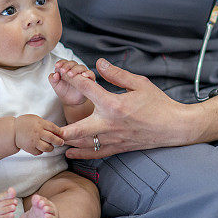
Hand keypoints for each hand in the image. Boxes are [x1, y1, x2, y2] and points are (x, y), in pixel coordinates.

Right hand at [14, 114, 63, 155]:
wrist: (12, 130)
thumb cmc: (25, 123)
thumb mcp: (35, 118)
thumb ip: (45, 123)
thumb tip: (56, 129)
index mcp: (40, 124)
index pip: (53, 128)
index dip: (60, 132)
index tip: (63, 134)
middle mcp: (38, 133)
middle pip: (52, 139)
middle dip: (59, 141)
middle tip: (61, 142)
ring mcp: (34, 141)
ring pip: (47, 148)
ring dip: (50, 148)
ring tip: (50, 146)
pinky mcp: (30, 148)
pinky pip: (39, 152)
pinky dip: (41, 151)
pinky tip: (40, 148)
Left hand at [49, 59, 94, 105]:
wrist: (71, 102)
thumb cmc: (64, 91)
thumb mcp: (55, 85)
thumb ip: (52, 78)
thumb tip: (55, 74)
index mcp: (66, 69)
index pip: (64, 62)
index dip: (61, 63)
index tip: (57, 66)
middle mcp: (75, 70)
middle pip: (73, 63)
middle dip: (67, 66)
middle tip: (62, 70)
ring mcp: (82, 74)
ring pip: (81, 67)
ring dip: (75, 69)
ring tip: (70, 74)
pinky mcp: (89, 79)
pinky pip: (91, 74)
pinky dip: (88, 73)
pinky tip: (83, 75)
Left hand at [59, 58, 193, 158]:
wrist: (173, 127)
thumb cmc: (158, 103)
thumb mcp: (139, 83)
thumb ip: (117, 74)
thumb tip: (99, 64)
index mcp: (114, 104)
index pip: (87, 89)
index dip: (72, 79)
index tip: (61, 73)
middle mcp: (109, 123)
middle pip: (76, 128)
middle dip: (58, 128)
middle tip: (43, 127)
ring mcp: (112, 138)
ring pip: (82, 143)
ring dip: (66, 140)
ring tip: (50, 138)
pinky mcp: (117, 148)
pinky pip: (95, 153)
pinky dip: (80, 153)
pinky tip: (69, 152)